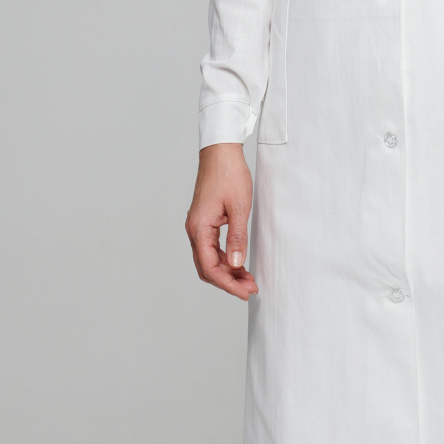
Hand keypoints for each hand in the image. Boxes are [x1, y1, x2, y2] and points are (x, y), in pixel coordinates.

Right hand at [185, 142, 258, 298]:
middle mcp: (194, 229)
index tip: (245, 292)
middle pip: (206, 267)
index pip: (210, 267)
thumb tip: (236, 264)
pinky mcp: (204, 222)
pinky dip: (224, 259)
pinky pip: (211, 248)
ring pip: (208, 259)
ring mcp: (198, 226)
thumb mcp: (240, 207)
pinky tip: (239, 262)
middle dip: (227, 281)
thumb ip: (237, 238)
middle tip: (250, 288)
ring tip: (248, 279)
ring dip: (227, 271)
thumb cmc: (229, 174)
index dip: (227, 283)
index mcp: (199, 228)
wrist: (221, 152)